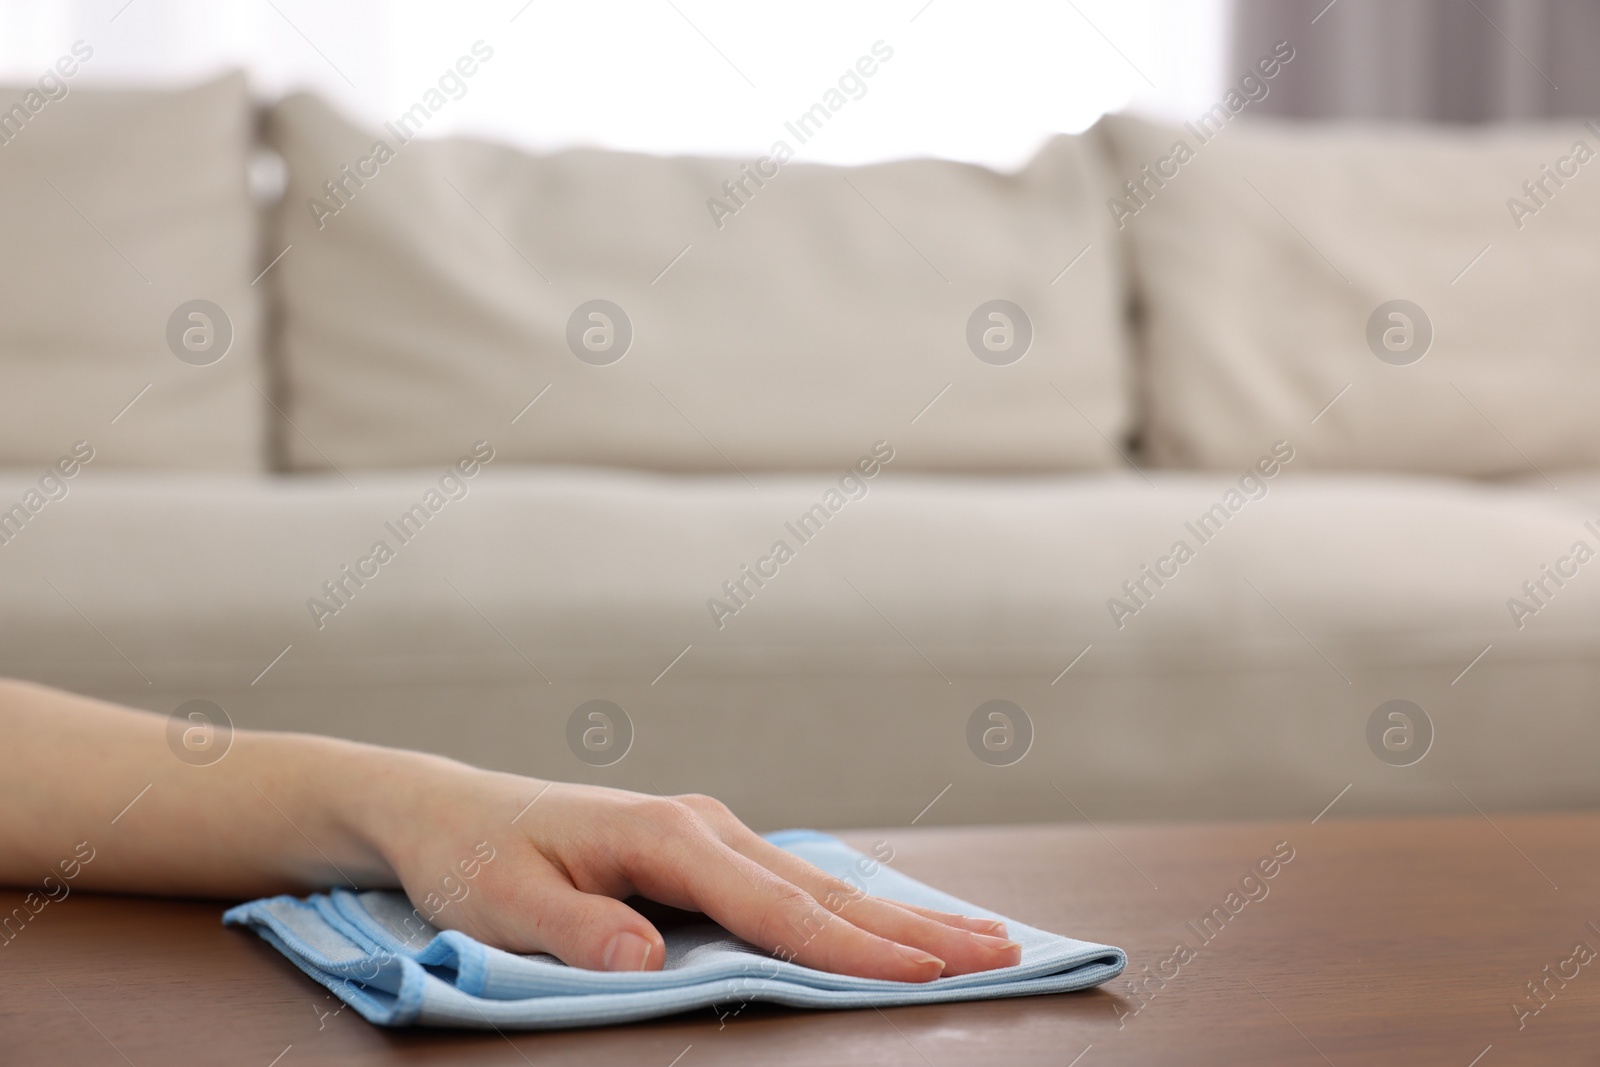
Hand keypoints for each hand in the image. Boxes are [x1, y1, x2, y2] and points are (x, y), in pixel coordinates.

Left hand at [361, 763, 1022, 980]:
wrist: (450, 812)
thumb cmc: (475, 859)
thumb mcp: (505, 903)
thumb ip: (576, 933)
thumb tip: (652, 962)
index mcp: (667, 837)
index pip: (777, 907)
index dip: (853, 948)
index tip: (927, 975)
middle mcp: (703, 827)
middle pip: (824, 889)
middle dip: (914, 927)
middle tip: (1003, 953)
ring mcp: (709, 834)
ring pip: (822, 883)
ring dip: (900, 914)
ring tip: (980, 937)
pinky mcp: (704, 850)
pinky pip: (796, 882)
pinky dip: (855, 905)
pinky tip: (892, 918)